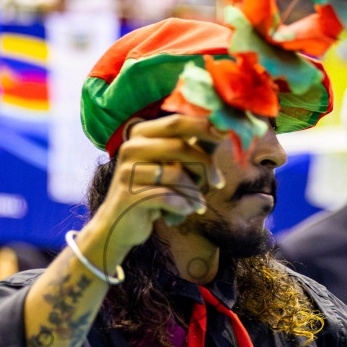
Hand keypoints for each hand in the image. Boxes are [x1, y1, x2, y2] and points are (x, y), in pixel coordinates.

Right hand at [81, 114, 225, 270]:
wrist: (119, 224)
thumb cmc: (152, 192)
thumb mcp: (170, 167)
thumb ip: (190, 149)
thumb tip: (223, 130)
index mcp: (141, 134)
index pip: (177, 121)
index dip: (204, 126)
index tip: (227, 134)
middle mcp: (131, 147)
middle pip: (180, 146)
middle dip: (205, 164)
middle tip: (218, 182)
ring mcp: (127, 171)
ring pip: (176, 174)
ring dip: (194, 192)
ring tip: (198, 204)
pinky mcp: (127, 195)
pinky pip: (167, 197)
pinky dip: (183, 205)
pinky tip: (186, 211)